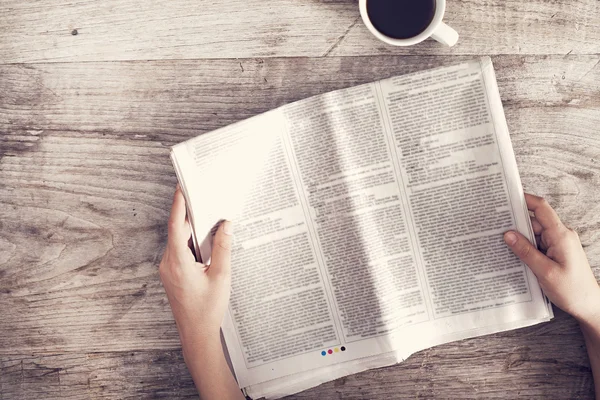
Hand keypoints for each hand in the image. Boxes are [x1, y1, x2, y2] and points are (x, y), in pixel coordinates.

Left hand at [159, 186, 232, 341]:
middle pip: (176, 230)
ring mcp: (169, 269)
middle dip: (188, 212)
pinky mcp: (172, 274)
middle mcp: (169, 263)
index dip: (179, 204)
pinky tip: (204, 238)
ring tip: (205, 213)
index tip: (182, 187)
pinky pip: (179, 250)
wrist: (197, 334)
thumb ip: (224, 248)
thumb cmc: (208, 309)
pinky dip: (190, 241)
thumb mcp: (221, 276)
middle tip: (200, 194)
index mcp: (178, 262)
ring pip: (178, 240)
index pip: (176, 225)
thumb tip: (226, 225)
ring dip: (190, 227)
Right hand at [504, 193, 599, 323]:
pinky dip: (525, 248)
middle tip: (494, 226)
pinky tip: (513, 254)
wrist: (589, 306)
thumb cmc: (572, 290)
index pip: (541, 208)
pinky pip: (536, 245)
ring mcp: (558, 244)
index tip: (506, 197)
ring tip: (500, 244)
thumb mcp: (545, 272)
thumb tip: (507, 234)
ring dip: (519, 239)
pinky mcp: (555, 253)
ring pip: (533, 234)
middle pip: (533, 221)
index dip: (525, 199)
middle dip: (515, 223)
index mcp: (561, 235)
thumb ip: (526, 251)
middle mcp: (560, 235)